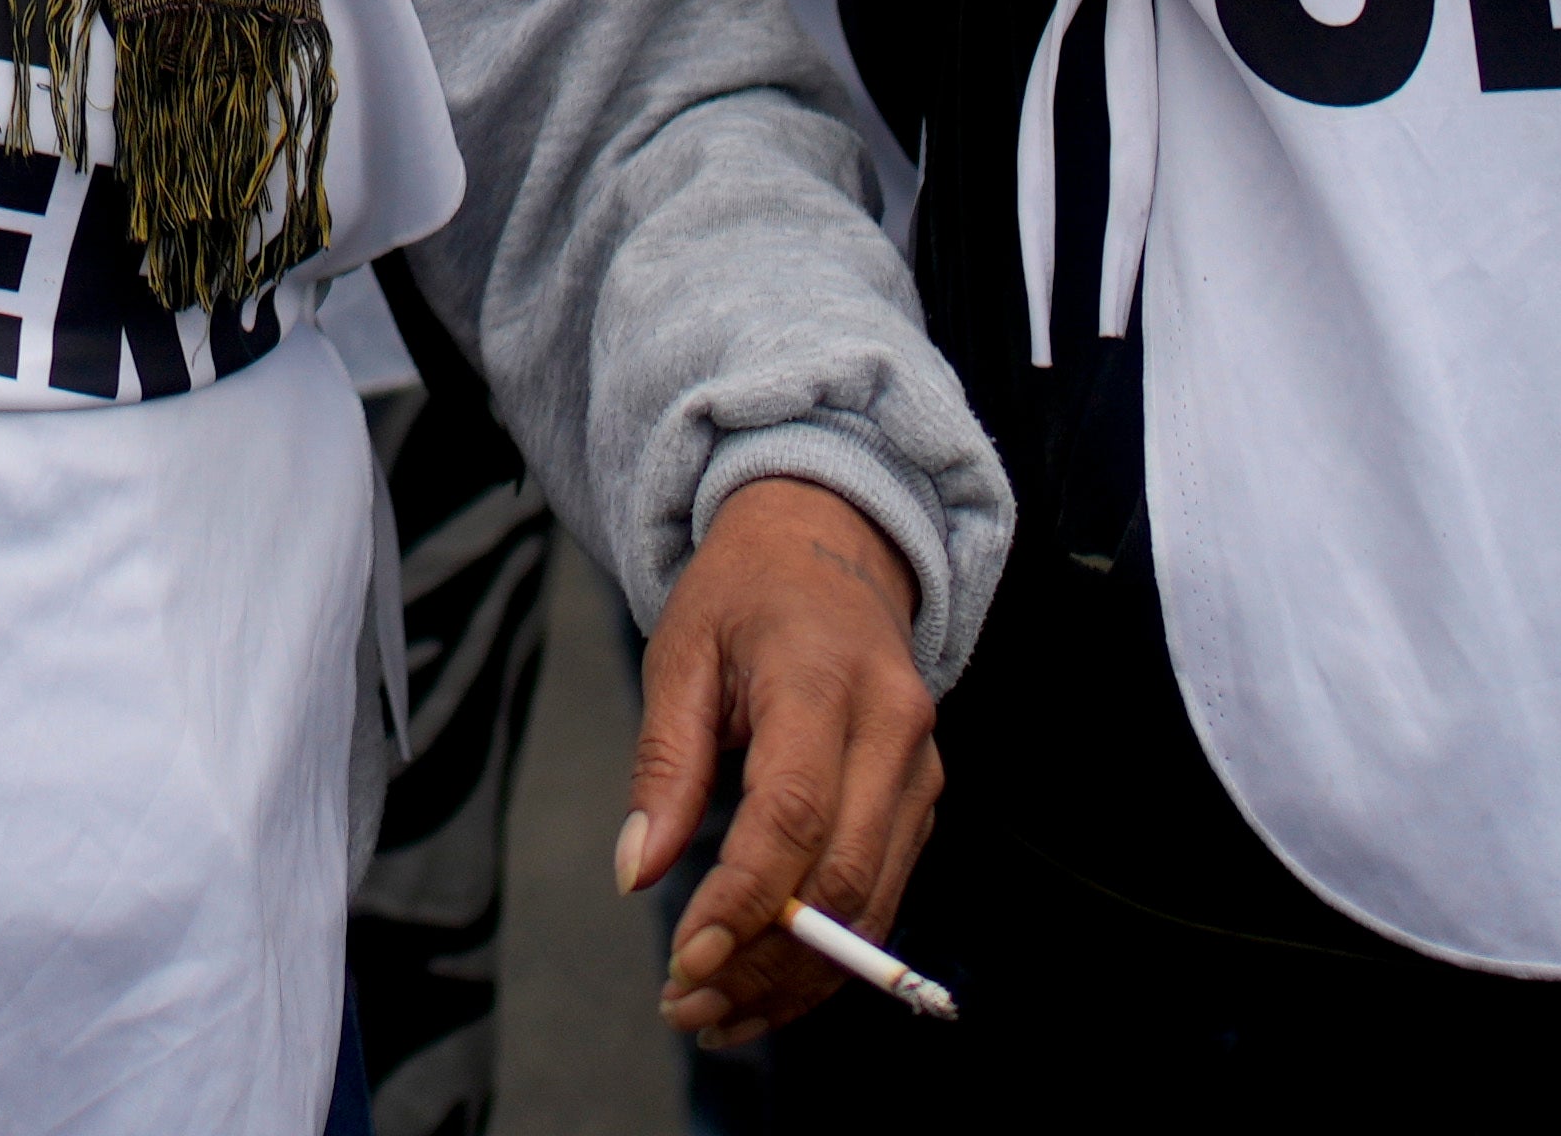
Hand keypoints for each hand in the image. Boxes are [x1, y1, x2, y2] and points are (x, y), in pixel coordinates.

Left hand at [624, 471, 938, 1041]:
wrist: (832, 543)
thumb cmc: (745, 595)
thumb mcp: (681, 652)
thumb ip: (664, 762)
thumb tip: (638, 872)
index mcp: (824, 677)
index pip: (794, 813)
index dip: (745, 899)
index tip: (684, 960)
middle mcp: (893, 729)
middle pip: (841, 877)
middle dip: (763, 959)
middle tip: (684, 1006)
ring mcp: (920, 770)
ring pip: (870, 906)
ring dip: (794, 978)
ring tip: (711, 1016)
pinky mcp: (922, 802)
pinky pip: (880, 898)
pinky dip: (825, 958)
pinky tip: (761, 989)